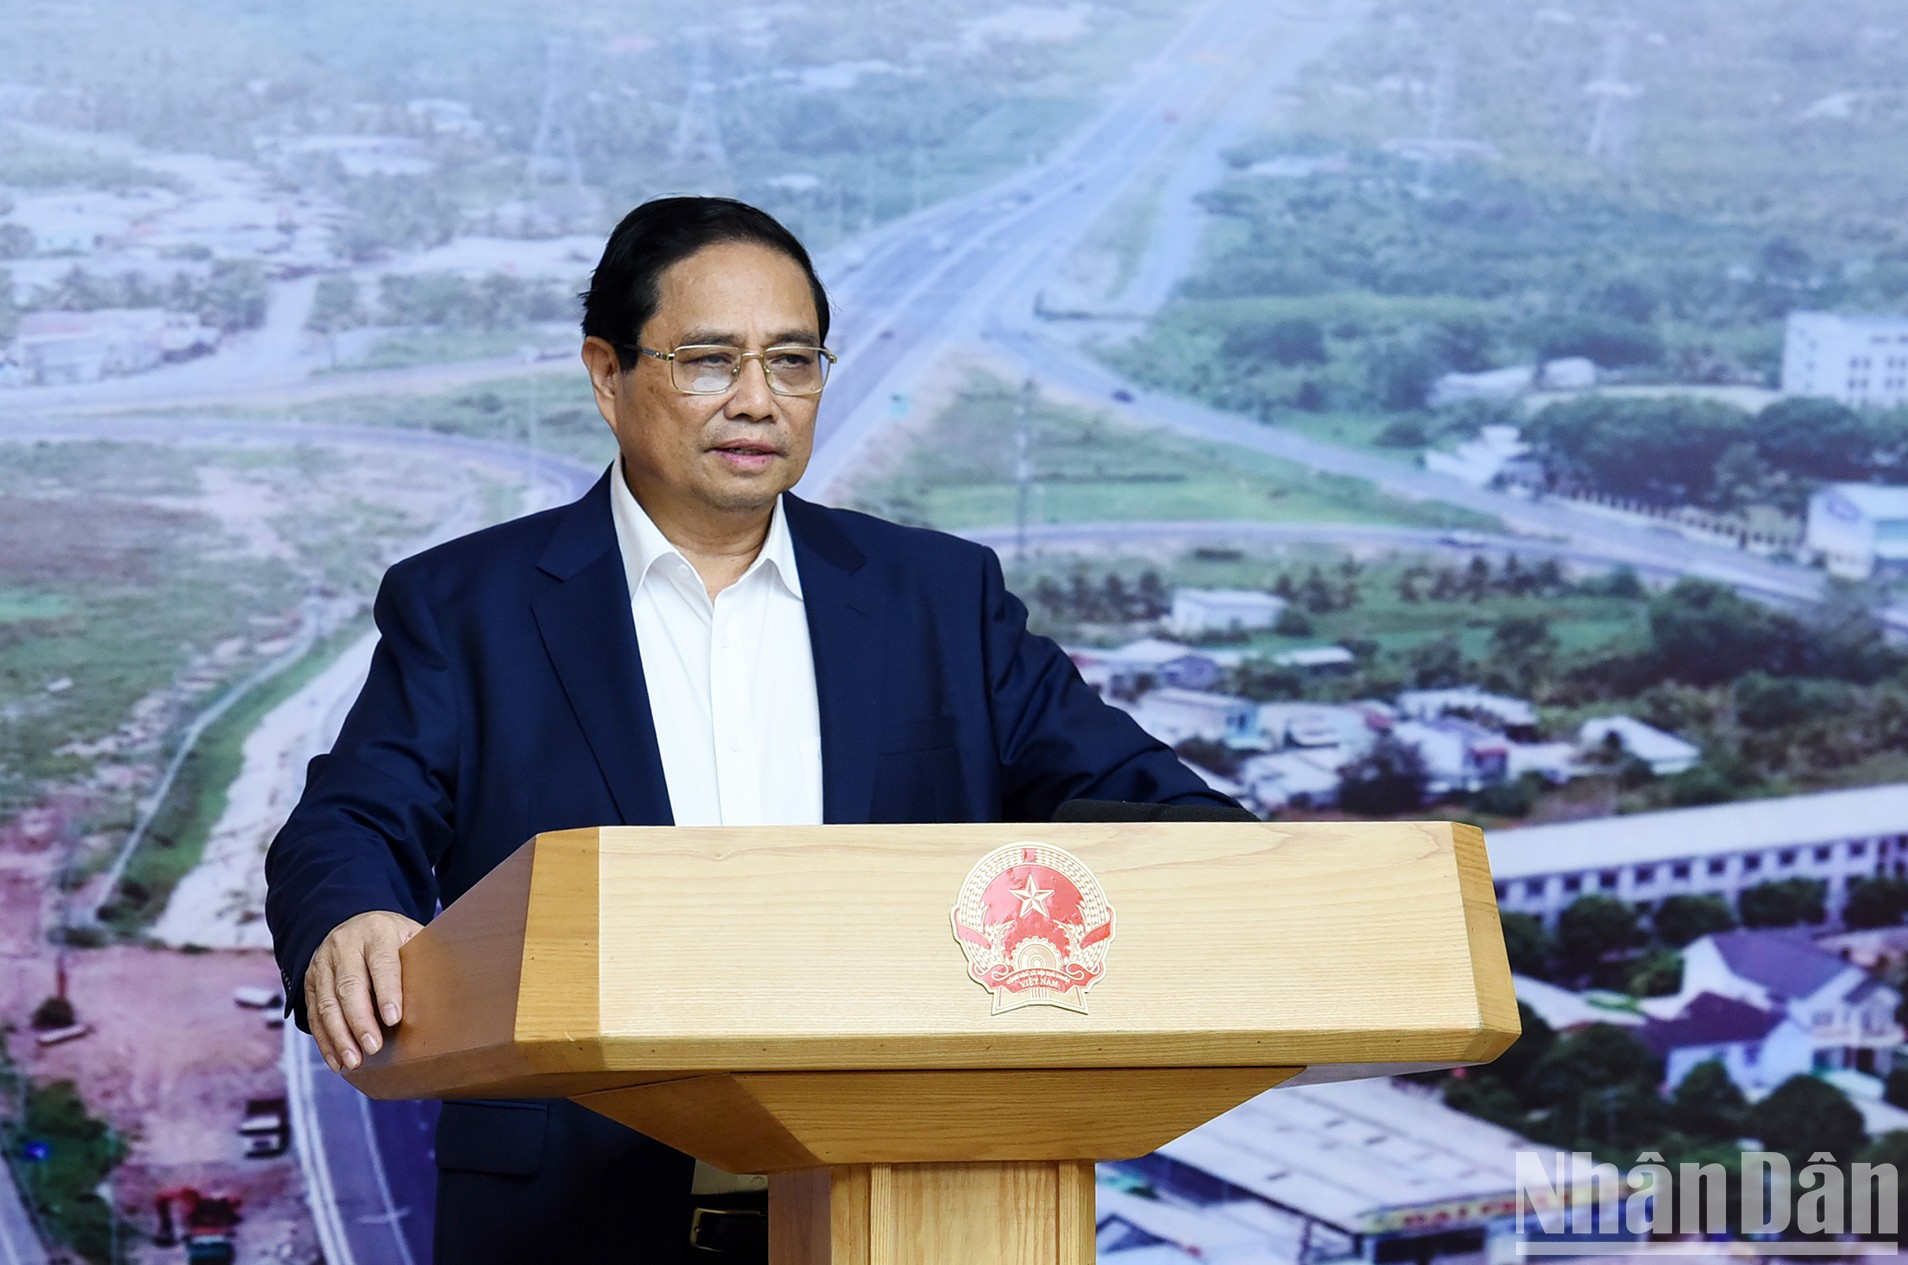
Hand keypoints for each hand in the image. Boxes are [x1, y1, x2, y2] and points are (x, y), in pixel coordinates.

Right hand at [305, 910, 423, 1073]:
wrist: (356, 924)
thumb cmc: (395, 939)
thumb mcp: (412, 938)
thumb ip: (425, 960)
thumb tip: (450, 994)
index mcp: (377, 932)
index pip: (381, 962)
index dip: (387, 991)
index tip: (394, 1019)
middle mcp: (345, 946)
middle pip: (349, 985)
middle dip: (360, 1020)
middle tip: (373, 1048)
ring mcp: (323, 964)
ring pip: (327, 1003)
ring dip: (339, 1036)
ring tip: (354, 1061)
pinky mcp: (310, 982)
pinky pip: (314, 1014)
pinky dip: (325, 1040)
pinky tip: (337, 1060)